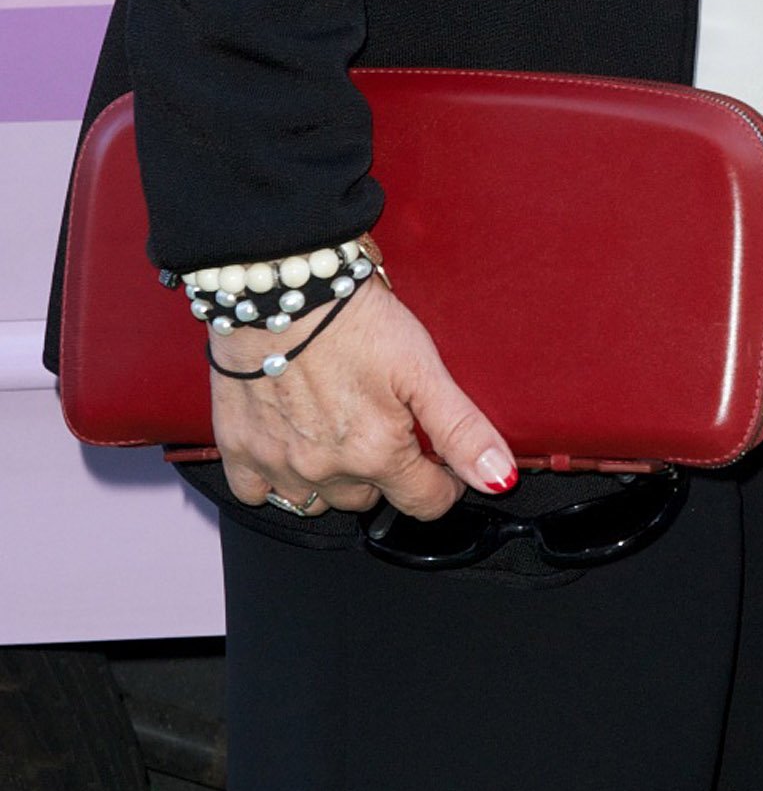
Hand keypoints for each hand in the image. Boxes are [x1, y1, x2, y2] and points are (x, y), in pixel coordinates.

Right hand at [210, 273, 516, 520]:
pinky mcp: (237, 449)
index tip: (443, 465)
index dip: (444, 483)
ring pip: (316, 500)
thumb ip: (461, 429)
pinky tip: (291, 445)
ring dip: (334, 477)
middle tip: (385, 426)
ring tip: (341, 429)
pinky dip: (275, 479)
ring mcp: (278, 465)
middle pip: (370, 498)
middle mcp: (325, 470)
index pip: (425, 501)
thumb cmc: (351, 318)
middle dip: (386, 472)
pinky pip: (257, 493)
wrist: (279, 289)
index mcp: (376, 453)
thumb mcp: (422, 367)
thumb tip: (497, 478)